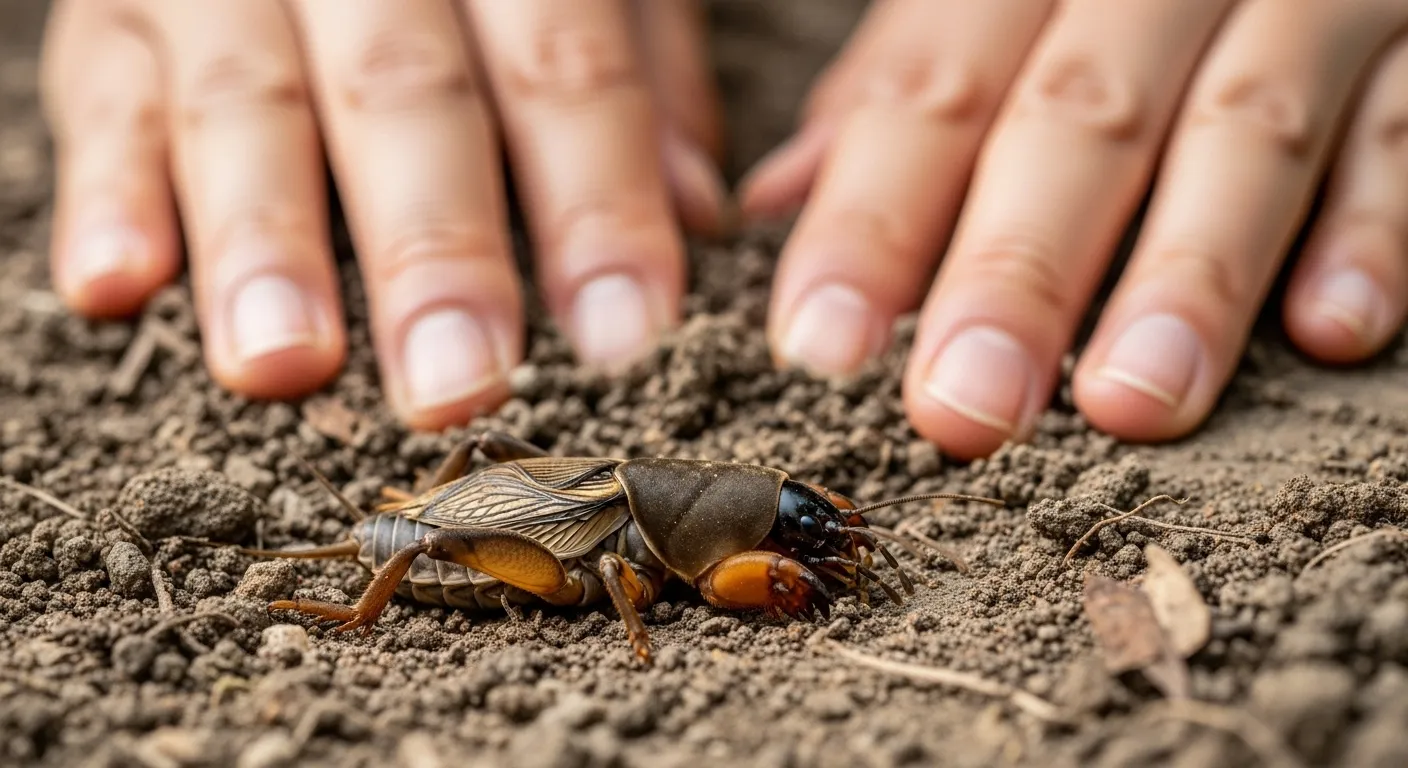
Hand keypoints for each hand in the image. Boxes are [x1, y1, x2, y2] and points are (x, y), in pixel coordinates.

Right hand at [40, 0, 725, 428]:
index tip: (625, 336)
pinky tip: (115, 287)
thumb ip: (640, 76)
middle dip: (433, 247)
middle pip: (406, 95)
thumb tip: (696, 214)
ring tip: (285, 363)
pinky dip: (108, 189)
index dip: (596, 202)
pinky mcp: (116, 16)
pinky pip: (103, 95)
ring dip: (264, 239)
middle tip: (458, 384)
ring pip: (246, 102)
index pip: (564, 70)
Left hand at [741, 0, 1407, 459]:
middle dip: (1018, 271)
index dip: (871, 222)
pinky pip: (1403, 129)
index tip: (820, 349)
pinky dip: (1373, 229)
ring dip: (1189, 276)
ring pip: (1248, 130)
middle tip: (962, 409)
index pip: (931, 93)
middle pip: (1079, 118)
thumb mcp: (984, 0)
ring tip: (1129, 403)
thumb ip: (898, 87)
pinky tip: (1330, 333)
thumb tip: (773, 204)